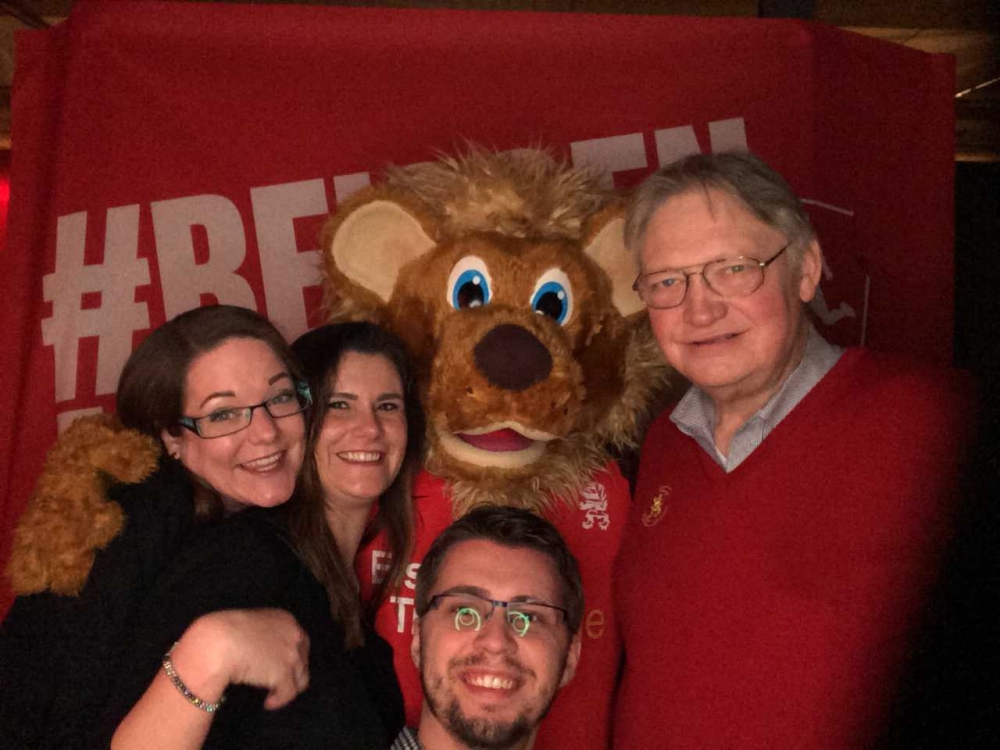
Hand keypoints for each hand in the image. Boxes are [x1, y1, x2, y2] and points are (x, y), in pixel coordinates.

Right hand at [170, 609, 309, 709]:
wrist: (217, 643)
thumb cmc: (225, 632)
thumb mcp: (251, 626)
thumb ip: (263, 635)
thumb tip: (263, 651)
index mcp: (285, 620)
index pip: (301, 641)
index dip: (293, 657)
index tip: (282, 666)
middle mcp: (294, 635)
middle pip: (303, 660)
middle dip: (293, 673)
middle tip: (279, 683)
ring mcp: (291, 655)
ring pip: (300, 679)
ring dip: (287, 688)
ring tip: (273, 695)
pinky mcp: (284, 674)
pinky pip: (288, 693)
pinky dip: (278, 701)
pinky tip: (268, 703)